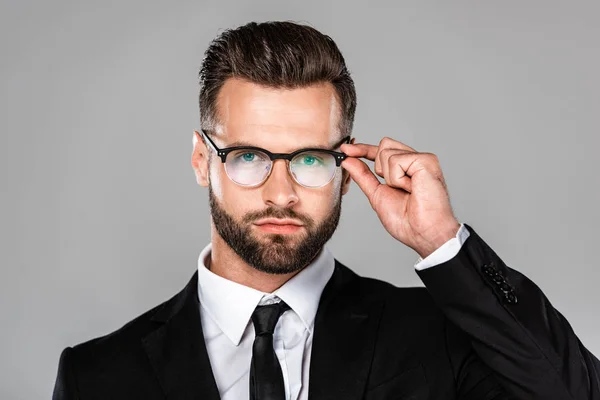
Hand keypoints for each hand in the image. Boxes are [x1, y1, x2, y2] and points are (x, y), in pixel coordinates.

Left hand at [340, 137, 460, 258]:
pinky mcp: (426, 160)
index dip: (362, 149)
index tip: (344, 150)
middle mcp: (414, 161)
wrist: (422, 233)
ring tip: (407, 191)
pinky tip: (412, 188)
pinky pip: (396, 160)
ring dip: (390, 178)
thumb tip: (348, 160)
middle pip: (383, 145)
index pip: (380, 151)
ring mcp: (422, 159)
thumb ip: (363, 175)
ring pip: (386, 152)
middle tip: (396, 188)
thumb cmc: (406, 221)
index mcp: (405, 168)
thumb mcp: (377, 194)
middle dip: (379, 168)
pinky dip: (397, 178)